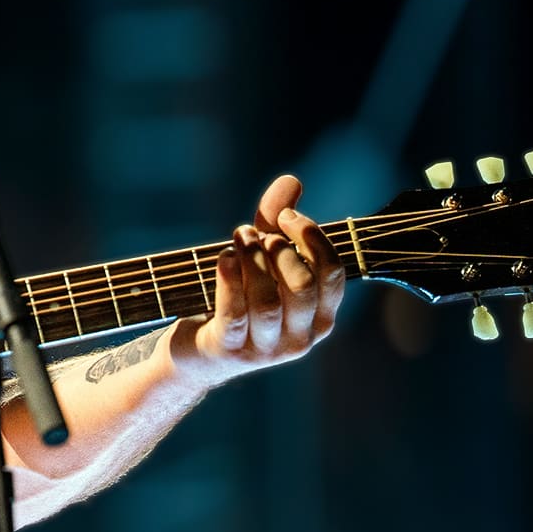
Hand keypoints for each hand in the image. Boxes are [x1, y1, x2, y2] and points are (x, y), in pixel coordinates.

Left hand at [171, 174, 344, 388]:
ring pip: (268, 302)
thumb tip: (291, 179)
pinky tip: (224, 257)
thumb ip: (275, 221)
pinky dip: (229, 282)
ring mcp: (267, 350)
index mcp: (320, 316)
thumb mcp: (260, 258)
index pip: (333, 274)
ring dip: (252, 261)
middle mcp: (301, 338)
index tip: (287, 216)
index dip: (313, 239)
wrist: (199, 350)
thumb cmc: (240, 297)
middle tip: (253, 232)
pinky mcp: (231, 352)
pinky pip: (234, 315)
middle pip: (303, 287)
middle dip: (280, 250)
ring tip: (237, 237)